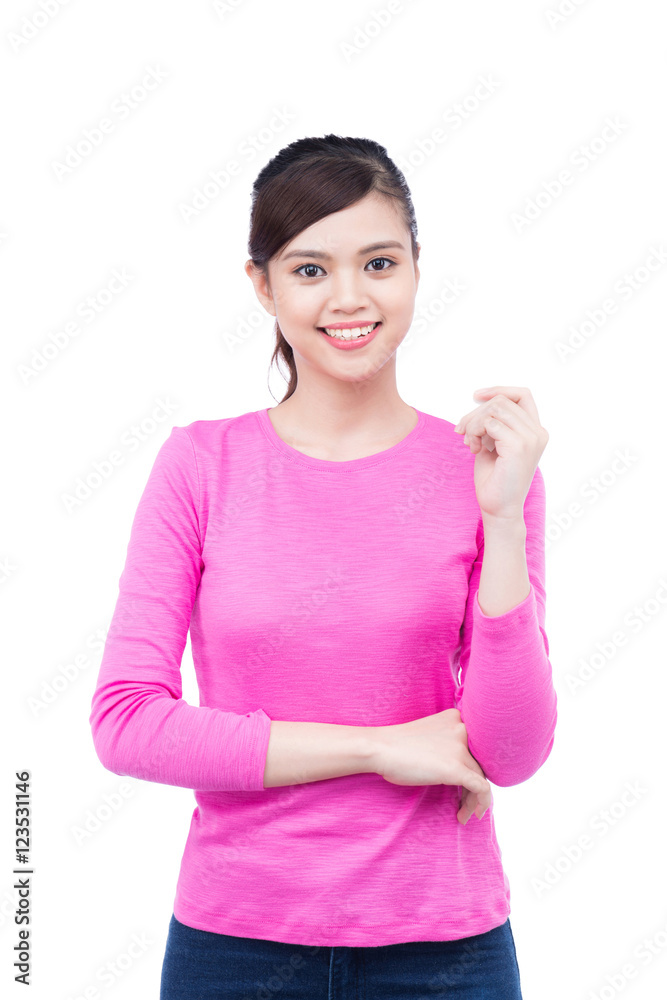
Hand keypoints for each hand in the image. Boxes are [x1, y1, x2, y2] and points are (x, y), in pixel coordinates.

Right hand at [370, 708, 491, 824]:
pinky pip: (481, 788)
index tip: (466, 783)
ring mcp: (460, 748)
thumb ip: (447, 743)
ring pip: (481, 777)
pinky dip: (480, 804)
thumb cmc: (396, 745)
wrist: (380, 748)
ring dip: (474, 799)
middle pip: (480, 762)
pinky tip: (467, 815)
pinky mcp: (456, 768)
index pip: (476, 746)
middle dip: (474, 785)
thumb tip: (460, 768)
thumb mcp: (428, 735)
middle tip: (466, 801)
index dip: (473, 766)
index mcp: (455, 718)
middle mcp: (462, 729)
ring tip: (464, 813)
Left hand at [454, 386, 548, 520]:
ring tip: (470, 443)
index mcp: (535, 431)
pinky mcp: (519, 446)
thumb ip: (494, 422)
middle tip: (461, 432)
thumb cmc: (494, 479)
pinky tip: (474, 449)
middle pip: (502, 401)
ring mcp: (531, 438)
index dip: (499, 390)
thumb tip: (481, 400)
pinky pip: (489, 423)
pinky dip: (475, 432)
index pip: (522, 395)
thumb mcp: (494, 443)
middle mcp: (538, 432)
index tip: (476, 396)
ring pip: (494, 409)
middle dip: (475, 413)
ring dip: (474, 423)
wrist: (499, 509)